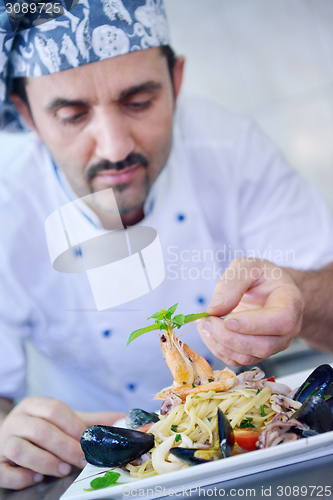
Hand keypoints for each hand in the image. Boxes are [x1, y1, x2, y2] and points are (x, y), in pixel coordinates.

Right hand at [0, 397, 124, 489]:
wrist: (7, 437)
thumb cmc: (42, 429)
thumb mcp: (64, 421)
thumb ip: (91, 421)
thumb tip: (123, 418)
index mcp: (34, 405)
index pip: (55, 409)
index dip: (73, 426)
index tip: (89, 441)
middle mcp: (17, 420)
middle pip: (40, 430)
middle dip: (64, 447)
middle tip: (81, 460)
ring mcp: (3, 441)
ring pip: (19, 448)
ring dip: (44, 461)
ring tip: (62, 470)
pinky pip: (3, 471)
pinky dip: (21, 476)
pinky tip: (36, 478)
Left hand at [197, 258, 303, 365]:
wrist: (268, 289)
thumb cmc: (261, 276)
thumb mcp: (247, 267)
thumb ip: (232, 283)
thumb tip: (215, 308)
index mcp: (291, 302)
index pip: (281, 321)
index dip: (253, 324)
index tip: (228, 319)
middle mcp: (288, 329)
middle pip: (263, 345)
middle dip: (229, 337)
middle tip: (207, 320)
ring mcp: (274, 344)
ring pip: (248, 356)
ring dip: (220, 344)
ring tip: (204, 324)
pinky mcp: (257, 352)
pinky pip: (238, 360)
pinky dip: (218, 349)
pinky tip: (208, 332)